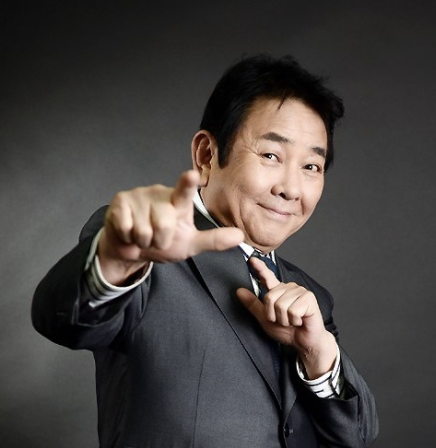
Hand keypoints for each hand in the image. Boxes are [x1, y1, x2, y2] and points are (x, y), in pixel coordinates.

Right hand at [98, 170, 243, 284]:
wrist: (130, 248)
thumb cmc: (161, 241)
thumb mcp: (189, 244)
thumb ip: (213, 240)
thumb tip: (240, 237)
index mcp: (178, 202)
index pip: (184, 192)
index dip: (186, 184)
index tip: (191, 176)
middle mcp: (159, 194)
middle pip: (164, 225)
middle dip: (159, 241)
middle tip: (155, 238)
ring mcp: (138, 196)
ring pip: (144, 230)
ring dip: (142, 241)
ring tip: (141, 235)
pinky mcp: (120, 203)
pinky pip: (126, 228)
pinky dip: (127, 238)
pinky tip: (128, 232)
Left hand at [236, 256, 336, 378]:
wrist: (304, 342)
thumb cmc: (286, 330)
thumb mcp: (265, 319)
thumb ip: (253, 304)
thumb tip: (238, 290)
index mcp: (278, 290)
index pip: (267, 276)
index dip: (259, 267)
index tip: (251, 260)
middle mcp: (288, 287)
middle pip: (269, 297)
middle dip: (274, 315)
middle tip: (283, 320)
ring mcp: (299, 291)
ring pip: (280, 305)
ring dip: (284, 319)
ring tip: (292, 321)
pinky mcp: (308, 297)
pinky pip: (292, 310)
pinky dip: (293, 320)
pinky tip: (300, 321)